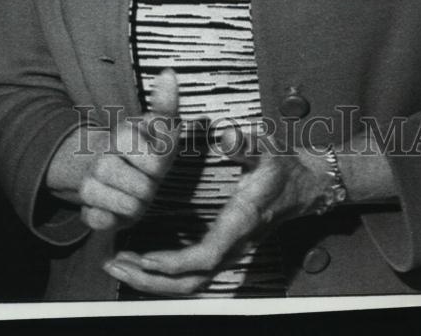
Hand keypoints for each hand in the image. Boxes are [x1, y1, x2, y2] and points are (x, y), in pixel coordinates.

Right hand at [78, 68, 180, 231]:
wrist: (115, 170)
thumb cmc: (146, 148)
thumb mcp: (161, 128)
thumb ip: (166, 104)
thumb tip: (168, 72)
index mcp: (122, 135)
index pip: (156, 164)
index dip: (160, 167)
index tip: (153, 160)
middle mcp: (101, 158)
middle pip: (143, 191)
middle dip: (149, 189)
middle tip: (143, 178)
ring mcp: (88, 184)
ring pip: (128, 209)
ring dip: (136, 206)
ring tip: (132, 192)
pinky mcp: (84, 208)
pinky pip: (102, 222)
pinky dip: (112, 220)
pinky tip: (115, 208)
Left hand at [103, 125, 329, 294]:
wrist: (304, 185)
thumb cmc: (282, 165)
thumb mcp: (266, 148)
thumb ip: (245, 143)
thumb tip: (227, 136)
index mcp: (240, 222)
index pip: (207, 255)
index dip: (176, 262)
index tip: (147, 257)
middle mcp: (234, 245)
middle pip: (192, 282)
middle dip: (152, 280)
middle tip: (116, 263)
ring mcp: (229, 251)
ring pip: (190, 284)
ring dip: (153, 281)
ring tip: (118, 264)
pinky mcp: (224, 250)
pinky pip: (193, 274)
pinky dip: (164, 275)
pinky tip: (140, 262)